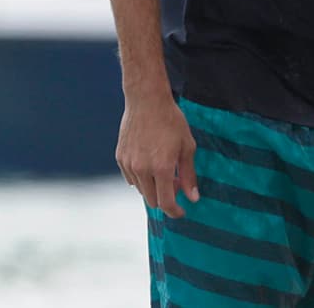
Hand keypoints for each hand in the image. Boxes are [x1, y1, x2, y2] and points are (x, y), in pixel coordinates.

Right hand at [116, 94, 198, 217]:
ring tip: (164, 169)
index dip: (175, 211)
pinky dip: (142, 178)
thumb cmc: (171, 121)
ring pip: (141, 190)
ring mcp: (129, 164)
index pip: (166, 203)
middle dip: (166, 198)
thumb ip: (189, 175)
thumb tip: (192, 198)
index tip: (181, 212)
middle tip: (177, 184)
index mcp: (161, 168)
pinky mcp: (120, 158)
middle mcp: (142, 169)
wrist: (147, 101)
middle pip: (152, 200)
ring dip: (153, 187)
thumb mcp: (187, 147)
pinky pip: (131, 178)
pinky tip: (150, 162)